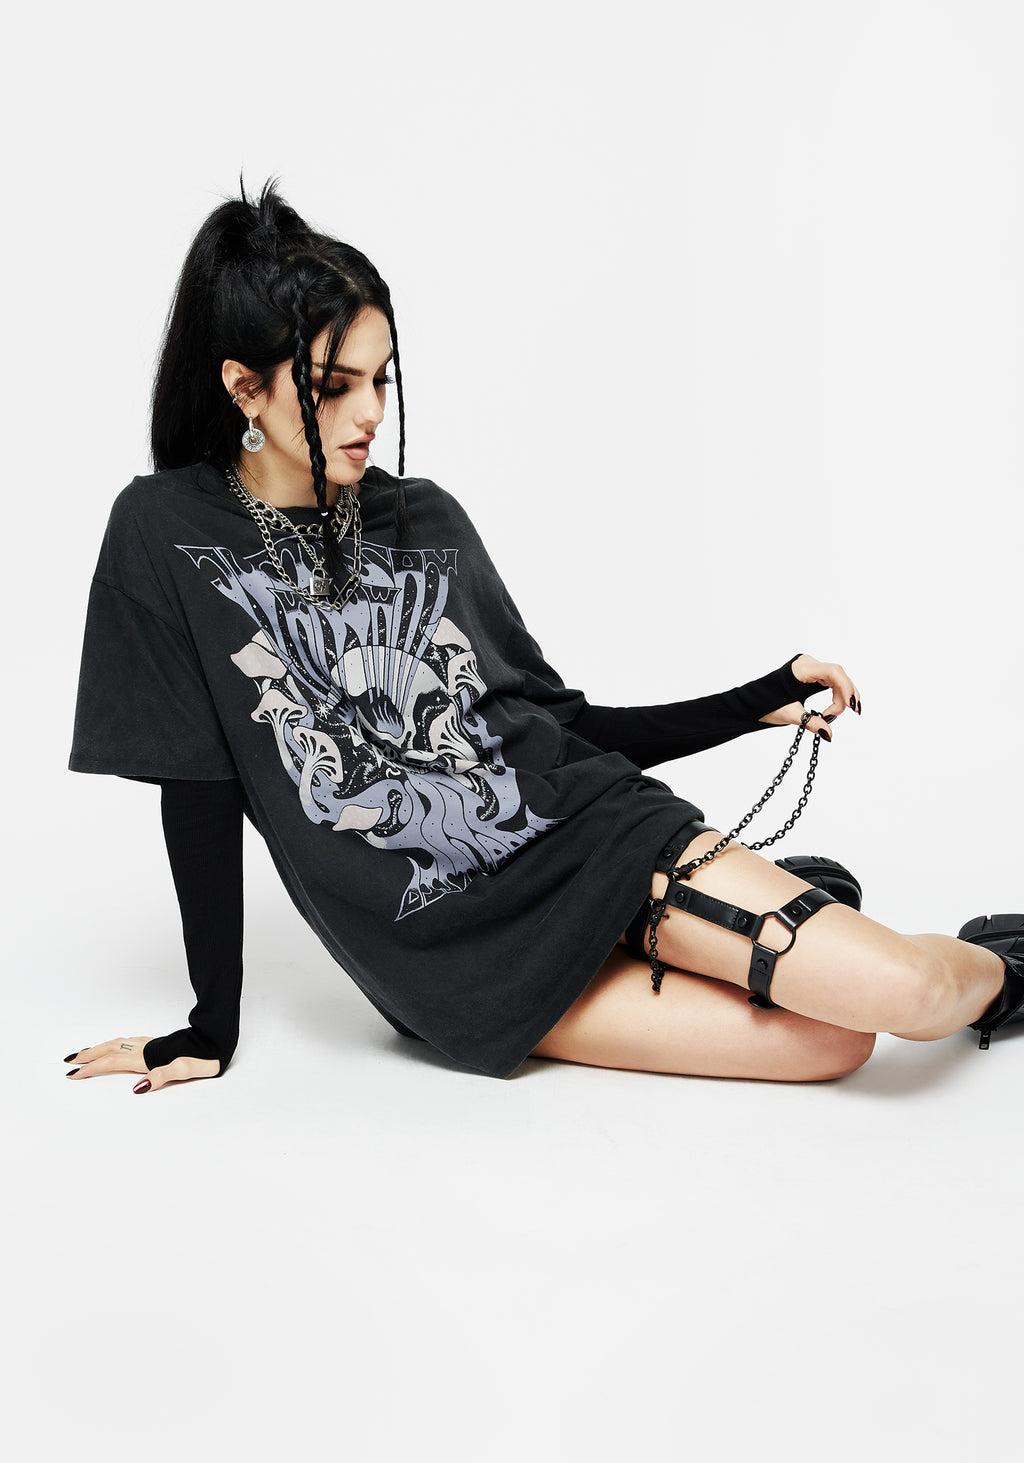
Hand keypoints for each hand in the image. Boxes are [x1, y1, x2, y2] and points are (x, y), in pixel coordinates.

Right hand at [64, 1036, 220, 1091]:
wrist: (218, 1039)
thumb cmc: (205, 1057)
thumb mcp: (186, 1070)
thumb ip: (162, 1077)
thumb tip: (137, 1088)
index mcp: (148, 1058)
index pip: (112, 1062)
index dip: (91, 1068)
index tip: (73, 1074)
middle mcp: (146, 1049)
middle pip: (110, 1049)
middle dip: (88, 1055)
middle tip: (69, 1061)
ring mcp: (151, 1044)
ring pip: (118, 1043)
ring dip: (99, 1048)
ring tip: (85, 1053)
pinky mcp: (158, 1043)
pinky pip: (128, 1042)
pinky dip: (114, 1044)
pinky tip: (116, 1046)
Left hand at [758, 654, 861, 740]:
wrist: (753, 703)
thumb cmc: (767, 705)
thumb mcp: (790, 714)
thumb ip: (810, 722)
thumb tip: (828, 734)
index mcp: (801, 669)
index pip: (833, 672)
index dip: (846, 687)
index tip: (850, 705)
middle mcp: (808, 664)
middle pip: (838, 676)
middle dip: (845, 695)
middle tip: (843, 714)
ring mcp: (811, 669)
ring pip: (836, 679)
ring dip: (841, 696)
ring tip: (835, 714)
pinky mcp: (812, 676)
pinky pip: (831, 682)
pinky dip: (836, 694)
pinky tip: (837, 707)